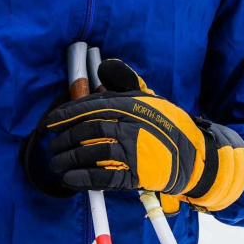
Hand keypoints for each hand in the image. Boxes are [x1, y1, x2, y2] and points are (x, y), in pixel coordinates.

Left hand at [44, 59, 243, 212]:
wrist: (194, 154)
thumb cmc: (165, 123)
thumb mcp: (147, 96)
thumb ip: (124, 79)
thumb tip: (103, 64)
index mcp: (130, 106)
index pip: (90, 108)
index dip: (65, 115)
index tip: (49, 122)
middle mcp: (130, 127)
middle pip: (87, 132)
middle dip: (65, 139)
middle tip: (52, 146)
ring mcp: (134, 152)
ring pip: (92, 154)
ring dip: (69, 160)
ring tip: (56, 164)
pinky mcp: (137, 176)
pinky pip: (104, 178)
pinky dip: (83, 179)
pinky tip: (69, 179)